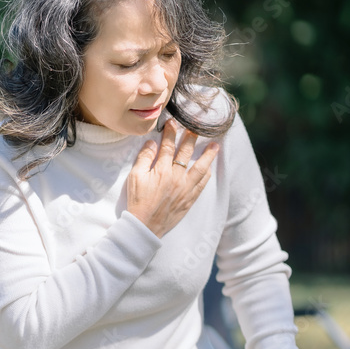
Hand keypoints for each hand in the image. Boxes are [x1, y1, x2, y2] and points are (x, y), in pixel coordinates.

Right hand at [127, 118, 218, 236]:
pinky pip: (202, 184)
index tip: (173, 122)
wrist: (145, 226)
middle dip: (191, 137)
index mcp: (162, 170)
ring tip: (215, 145)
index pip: (168, 146)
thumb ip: (144, 158)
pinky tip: (209, 167)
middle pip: (186, 152)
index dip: (171, 132)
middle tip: (197, 126)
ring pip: (201, 167)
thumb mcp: (135, 177)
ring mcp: (186, 188)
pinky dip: (206, 173)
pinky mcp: (189, 199)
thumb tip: (152, 143)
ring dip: (208, 155)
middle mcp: (177, 177)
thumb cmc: (138, 201)